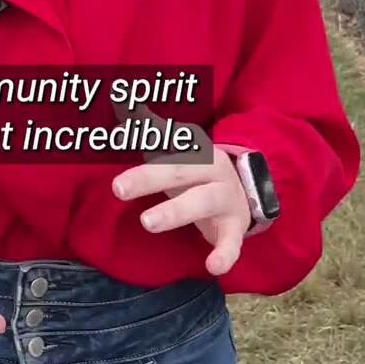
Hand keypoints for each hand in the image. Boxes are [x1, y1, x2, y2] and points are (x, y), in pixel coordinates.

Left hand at [111, 138, 251, 276]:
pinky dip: (225, 254)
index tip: (121, 142)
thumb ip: (148, 127)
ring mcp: (225, 198)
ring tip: (147, 222)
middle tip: (118, 188)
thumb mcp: (176, 149)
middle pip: (179, 171)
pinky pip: (231, 242)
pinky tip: (212, 267)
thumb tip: (119, 96)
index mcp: (194, 149)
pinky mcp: (234, 227)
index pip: (167, 146)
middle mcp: (211, 170)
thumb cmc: (196, 170)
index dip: (145, 145)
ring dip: (174, 212)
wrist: (246, 190)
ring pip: (200, 202)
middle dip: (149, 178)